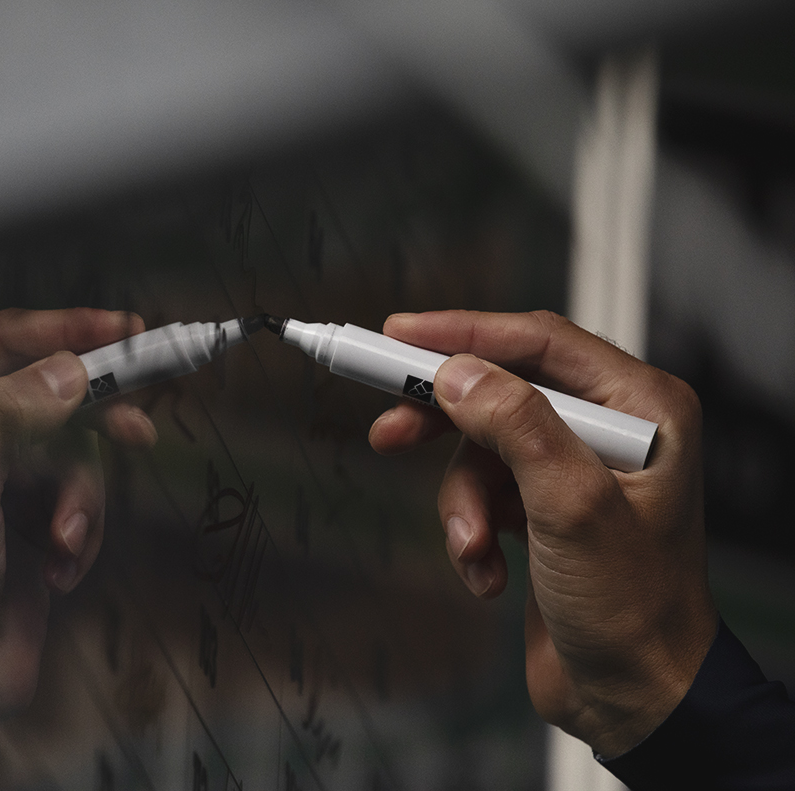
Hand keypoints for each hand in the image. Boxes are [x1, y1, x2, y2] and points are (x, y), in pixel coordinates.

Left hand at [0, 308, 156, 750]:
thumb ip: (6, 419)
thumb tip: (68, 370)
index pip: (1, 343)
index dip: (67, 332)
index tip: (126, 331)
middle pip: (51, 391)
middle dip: (90, 425)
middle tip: (137, 430)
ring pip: (76, 450)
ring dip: (81, 501)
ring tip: (63, 543)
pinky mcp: (28, 514)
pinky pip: (81, 498)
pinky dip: (81, 533)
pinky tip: (57, 570)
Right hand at [369, 310, 718, 757]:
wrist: (634, 697)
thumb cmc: (635, 609)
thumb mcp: (572, 507)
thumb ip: (516, 427)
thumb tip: (458, 374)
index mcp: (641, 408)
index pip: (538, 343)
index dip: (463, 333)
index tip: (397, 334)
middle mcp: (609, 428)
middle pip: (498, 390)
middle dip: (443, 420)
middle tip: (389, 429)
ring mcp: (572, 469)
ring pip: (479, 450)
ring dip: (463, 503)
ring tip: (474, 547)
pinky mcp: (541, 507)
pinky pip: (480, 493)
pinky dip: (470, 532)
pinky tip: (488, 573)